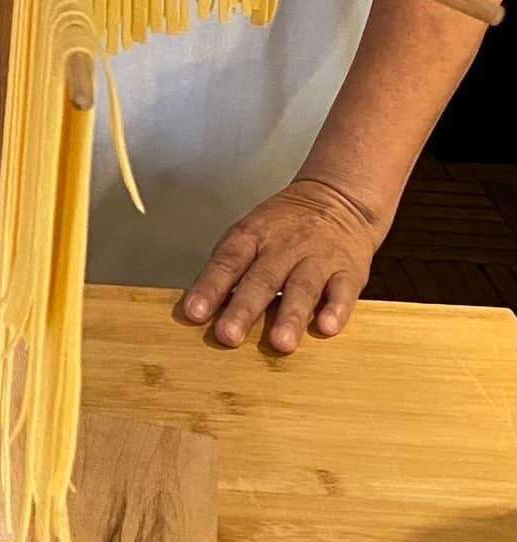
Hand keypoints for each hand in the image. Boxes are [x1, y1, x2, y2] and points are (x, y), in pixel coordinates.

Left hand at [181, 177, 383, 353]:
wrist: (336, 198)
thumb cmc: (283, 225)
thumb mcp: (251, 232)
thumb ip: (230, 267)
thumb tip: (200, 306)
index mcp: (253, 236)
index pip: (227, 261)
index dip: (209, 287)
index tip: (194, 313)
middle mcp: (284, 246)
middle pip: (261, 279)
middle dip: (244, 309)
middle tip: (228, 336)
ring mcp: (317, 258)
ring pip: (303, 287)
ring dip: (291, 316)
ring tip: (280, 343)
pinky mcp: (348, 271)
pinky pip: (343, 291)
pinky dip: (336, 309)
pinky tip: (327, 328)